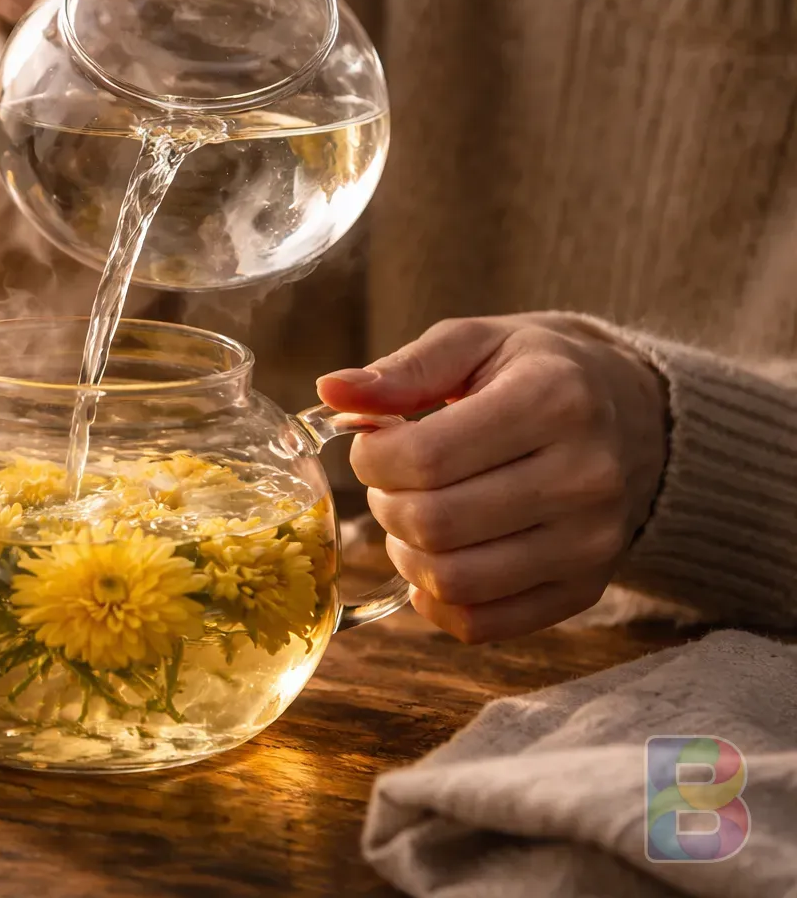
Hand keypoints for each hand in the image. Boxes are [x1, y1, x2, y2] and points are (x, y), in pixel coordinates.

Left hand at [316, 315, 669, 642]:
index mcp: (554, 401)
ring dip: (405, 553)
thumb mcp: (477, 344)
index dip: (373, 458)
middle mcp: (584, 477)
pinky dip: (437, 600)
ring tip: (413, 515)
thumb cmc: (539, 374)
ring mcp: (591, 543)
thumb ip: (404, 369)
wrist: (638, 419)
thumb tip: (331, 391)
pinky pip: (482, 623)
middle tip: (392, 481)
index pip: (426, 458)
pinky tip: (435, 558)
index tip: (374, 443)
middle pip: (434, 524)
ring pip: (453, 580)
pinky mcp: (584, 590)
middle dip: (385, 503)